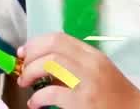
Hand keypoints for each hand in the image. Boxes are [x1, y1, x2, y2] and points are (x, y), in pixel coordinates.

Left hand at [17, 33, 139, 108]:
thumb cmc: (116, 97)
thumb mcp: (99, 74)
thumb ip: (77, 66)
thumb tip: (45, 65)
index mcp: (94, 55)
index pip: (60, 38)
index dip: (36, 43)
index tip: (25, 53)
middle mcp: (91, 64)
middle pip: (53, 46)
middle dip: (31, 56)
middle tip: (23, 71)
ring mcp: (88, 82)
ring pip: (50, 63)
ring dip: (30, 72)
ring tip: (26, 84)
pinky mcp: (83, 102)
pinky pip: (51, 93)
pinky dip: (37, 98)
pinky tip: (35, 104)